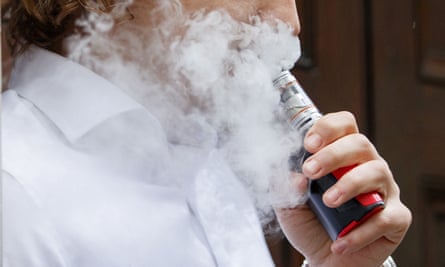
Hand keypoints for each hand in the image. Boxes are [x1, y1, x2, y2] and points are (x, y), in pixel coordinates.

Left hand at [275, 111, 411, 266]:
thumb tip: (294, 177)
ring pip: (377, 172)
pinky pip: (386, 217)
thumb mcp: (288, 205)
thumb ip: (284, 188)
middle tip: (311, 172)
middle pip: (360, 144)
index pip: (343, 125)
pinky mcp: (396, 218)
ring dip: (349, 184)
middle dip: (333, 155)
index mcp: (341, 155)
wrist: (324, 260)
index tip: (309, 144)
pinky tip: (340, 241)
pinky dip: (361, 231)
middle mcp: (366, 166)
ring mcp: (383, 190)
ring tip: (329, 202)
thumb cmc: (310, 223)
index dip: (328, 128)